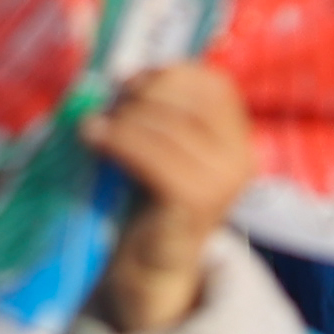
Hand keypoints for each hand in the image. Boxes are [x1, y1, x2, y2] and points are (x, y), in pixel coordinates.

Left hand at [84, 63, 261, 333]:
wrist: (152, 263)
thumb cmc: (152, 194)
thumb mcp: (165, 144)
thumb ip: (160, 109)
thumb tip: (119, 70)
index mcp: (238, 137)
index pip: (213, 84)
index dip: (169, 75)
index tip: (130, 84)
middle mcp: (240, 156)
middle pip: (188, 100)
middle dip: (141, 97)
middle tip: (108, 109)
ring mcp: (222, 182)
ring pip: (167, 126)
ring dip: (122, 120)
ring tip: (93, 127)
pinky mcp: (196, 202)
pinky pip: (154, 157)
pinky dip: (118, 141)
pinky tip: (93, 139)